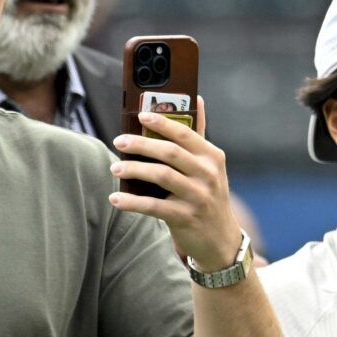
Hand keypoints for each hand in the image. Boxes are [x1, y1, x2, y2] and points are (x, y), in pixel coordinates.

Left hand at [109, 100, 242, 269]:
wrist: (220, 239)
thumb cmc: (208, 194)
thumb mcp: (210, 166)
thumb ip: (198, 135)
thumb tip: (196, 98)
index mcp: (213, 157)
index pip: (186, 134)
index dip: (163, 123)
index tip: (141, 116)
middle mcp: (208, 175)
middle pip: (170, 153)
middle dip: (141, 145)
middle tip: (119, 141)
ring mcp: (198, 197)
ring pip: (161, 176)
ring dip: (134, 170)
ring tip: (116, 169)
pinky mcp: (185, 218)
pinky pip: (153, 206)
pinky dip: (132, 202)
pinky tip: (116, 199)